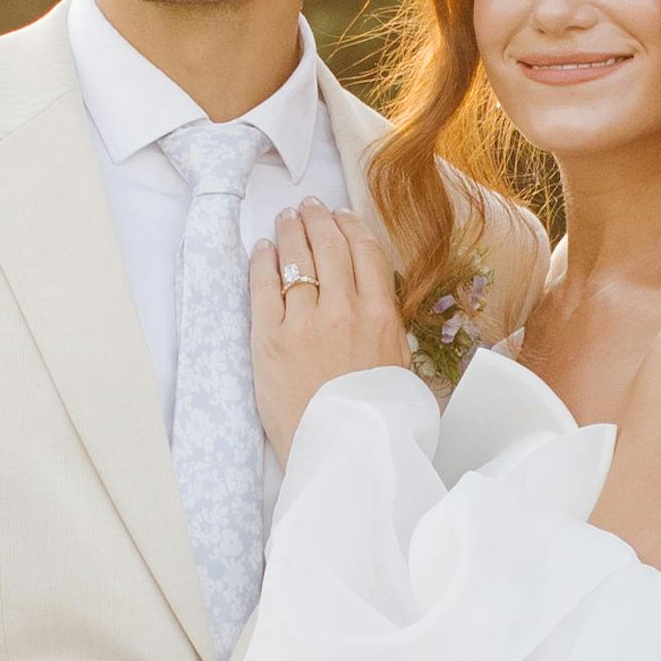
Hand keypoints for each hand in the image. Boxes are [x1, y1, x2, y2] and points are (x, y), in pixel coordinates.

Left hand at [250, 202, 409, 456]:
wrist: (341, 453)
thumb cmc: (375, 419)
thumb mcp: (399, 368)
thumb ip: (388, 329)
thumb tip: (378, 300)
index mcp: (381, 316)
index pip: (365, 252)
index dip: (351, 226)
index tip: (340, 215)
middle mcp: (344, 311)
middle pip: (329, 246)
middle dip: (317, 220)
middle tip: (308, 208)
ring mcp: (304, 323)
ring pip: (296, 259)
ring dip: (290, 232)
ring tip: (285, 219)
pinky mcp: (269, 340)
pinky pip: (263, 287)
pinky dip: (262, 262)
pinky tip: (262, 249)